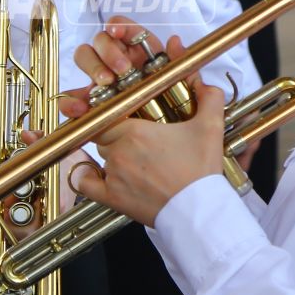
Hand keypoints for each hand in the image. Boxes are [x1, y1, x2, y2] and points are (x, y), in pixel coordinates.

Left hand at [56, 17, 221, 226]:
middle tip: (137, 140)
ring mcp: (112, 175)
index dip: (116, 114)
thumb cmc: (202, 171)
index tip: (127, 118)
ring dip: (111, 155)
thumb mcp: (211, 128)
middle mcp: (118, 151)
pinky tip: (94, 173)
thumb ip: (210, 99)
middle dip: (116, 134)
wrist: (200, 210)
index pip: (109, 113)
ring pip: (100, 156)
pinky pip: (84, 184)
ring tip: (132, 160)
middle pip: (103, 134)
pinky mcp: (111, 198)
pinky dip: (86, 177)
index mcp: (135, 131)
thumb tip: (206, 84)